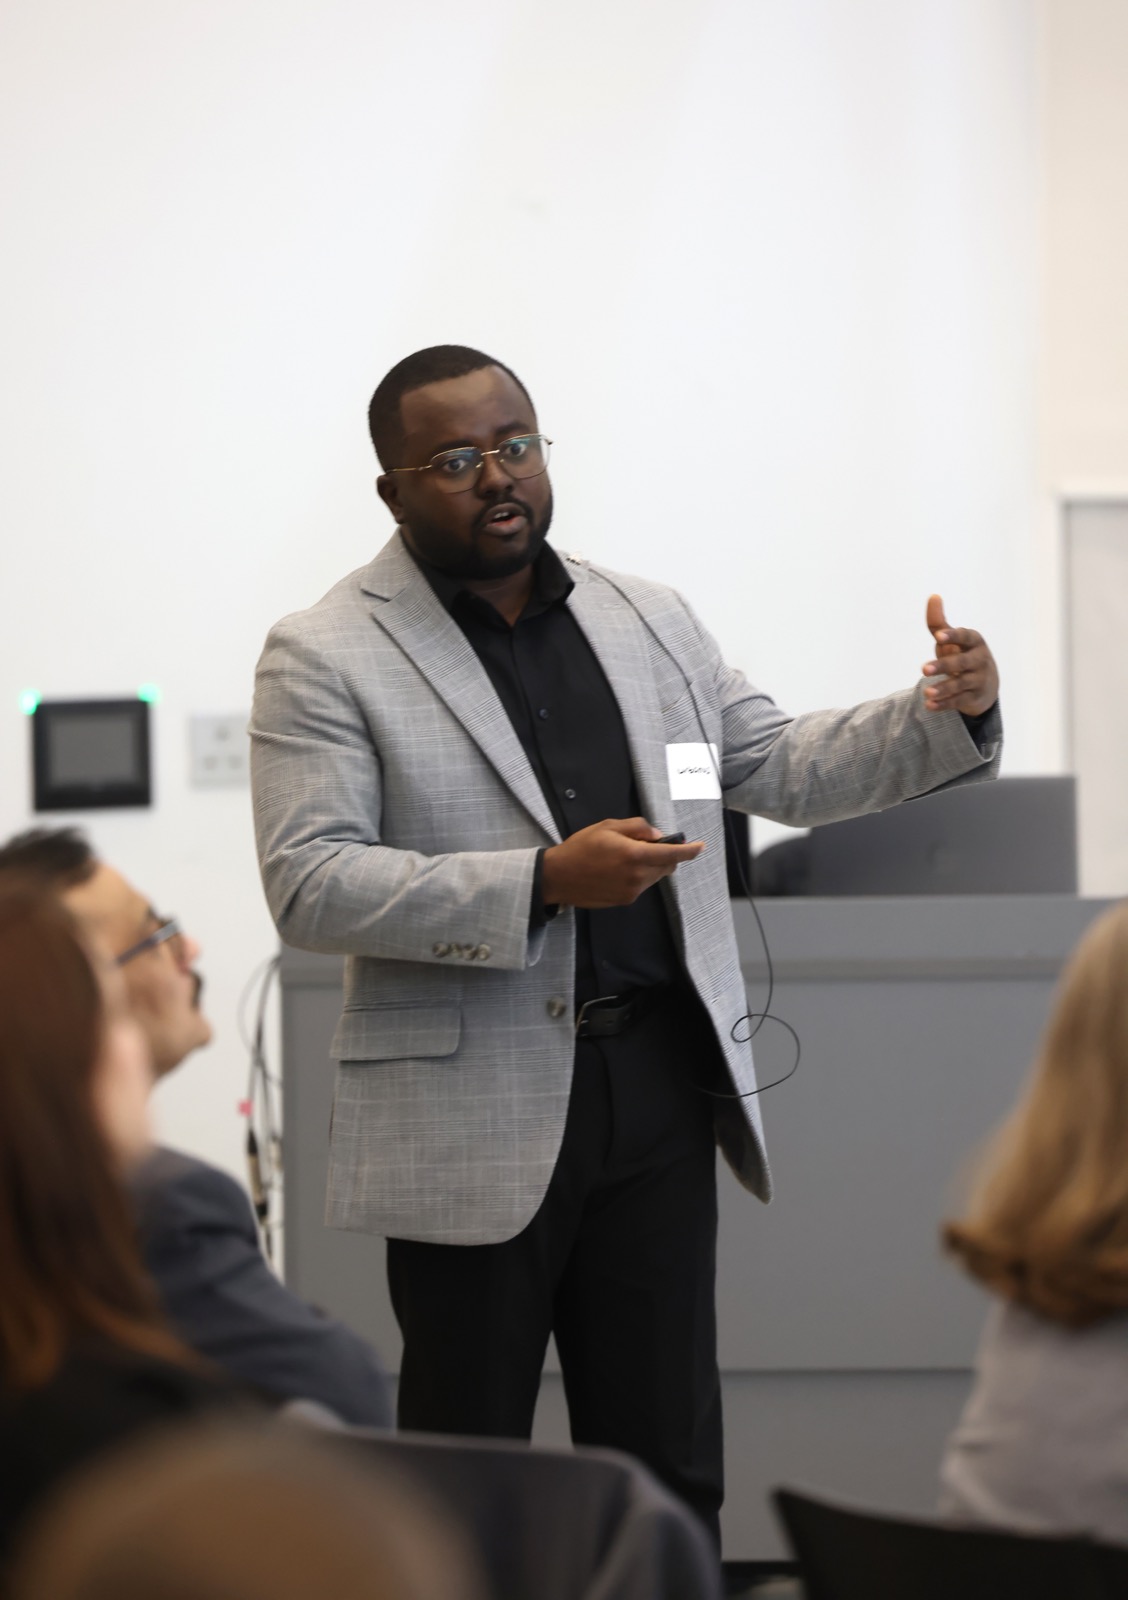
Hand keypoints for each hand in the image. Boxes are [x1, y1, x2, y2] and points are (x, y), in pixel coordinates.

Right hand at [542, 818, 703, 909]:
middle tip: (648, 844)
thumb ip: (637, 827)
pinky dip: (640, 875)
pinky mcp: (625, 900)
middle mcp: (636, 876)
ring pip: (655, 877)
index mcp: (633, 855)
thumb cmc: (580, 849)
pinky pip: (642, 885)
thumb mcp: (608, 826)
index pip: (672, 854)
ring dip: (652, 865)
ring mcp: (632, 891)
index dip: (689, 851)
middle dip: (666, 855)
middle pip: (666, 866)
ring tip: (627, 856)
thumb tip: (657, 835)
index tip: (700, 846)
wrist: (558, 877)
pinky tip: (619, 869)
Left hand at [922, 594, 998, 716]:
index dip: (953, 636)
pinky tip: (929, 706)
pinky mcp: (974, 697)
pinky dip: (944, 704)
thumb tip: (933, 596)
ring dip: (943, 689)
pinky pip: (959, 701)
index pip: (966, 637)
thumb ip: (939, 623)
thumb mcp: (952, 640)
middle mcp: (980, 660)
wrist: (986, 685)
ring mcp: (978, 680)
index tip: (938, 637)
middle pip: (962, 663)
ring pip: (961, 685)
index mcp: (974, 642)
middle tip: (922, 669)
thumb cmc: (963, 654)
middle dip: (944, 665)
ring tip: (926, 693)